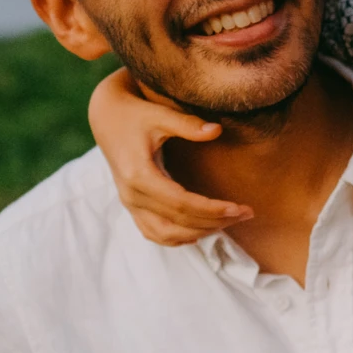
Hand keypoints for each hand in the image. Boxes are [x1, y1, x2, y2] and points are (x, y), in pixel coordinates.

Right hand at [88, 67, 252, 245]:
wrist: (106, 117)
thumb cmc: (135, 114)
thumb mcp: (159, 114)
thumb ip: (187, 124)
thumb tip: (217, 130)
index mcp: (138, 175)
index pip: (182, 204)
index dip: (213, 209)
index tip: (240, 208)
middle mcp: (132, 195)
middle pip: (179, 223)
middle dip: (216, 222)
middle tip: (246, 214)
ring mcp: (130, 204)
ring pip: (166, 235)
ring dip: (199, 233)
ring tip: (228, 222)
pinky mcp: (132, 205)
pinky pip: (154, 233)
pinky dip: (179, 238)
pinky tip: (202, 230)